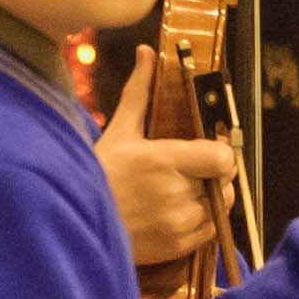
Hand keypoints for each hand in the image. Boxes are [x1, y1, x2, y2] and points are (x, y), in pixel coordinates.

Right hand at [98, 52, 239, 267]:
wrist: (75, 221)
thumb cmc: (100, 173)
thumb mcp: (119, 130)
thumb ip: (139, 91)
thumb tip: (147, 52)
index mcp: (163, 160)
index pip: (222, 157)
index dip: (220, 152)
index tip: (207, 151)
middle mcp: (175, 193)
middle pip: (224, 182)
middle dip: (214, 175)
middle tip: (192, 171)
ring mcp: (178, 223)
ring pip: (220, 208)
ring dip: (210, 199)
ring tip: (185, 192)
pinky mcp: (177, 246)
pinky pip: (210, 232)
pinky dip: (203, 221)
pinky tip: (179, 211)